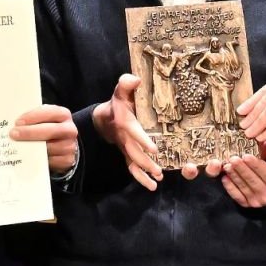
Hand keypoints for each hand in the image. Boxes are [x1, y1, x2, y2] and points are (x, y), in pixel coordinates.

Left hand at [11, 104, 77, 175]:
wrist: (62, 143)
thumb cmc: (48, 128)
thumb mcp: (43, 119)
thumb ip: (32, 119)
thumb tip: (14, 123)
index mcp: (63, 115)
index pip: (50, 112)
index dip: (33, 116)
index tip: (18, 122)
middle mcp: (69, 129)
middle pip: (51, 130)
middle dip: (30, 132)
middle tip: (13, 134)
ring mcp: (70, 145)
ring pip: (51, 147)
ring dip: (33, 147)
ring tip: (18, 146)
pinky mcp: (68, 160)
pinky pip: (53, 161)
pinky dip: (39, 159)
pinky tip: (29, 156)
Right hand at [90, 74, 161, 190]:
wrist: (105, 117)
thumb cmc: (119, 102)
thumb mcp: (121, 90)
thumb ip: (126, 83)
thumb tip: (136, 79)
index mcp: (125, 121)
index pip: (133, 131)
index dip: (143, 140)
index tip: (154, 148)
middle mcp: (124, 137)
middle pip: (134, 152)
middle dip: (146, 162)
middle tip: (159, 169)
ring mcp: (126, 148)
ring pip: (133, 163)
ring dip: (144, 172)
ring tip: (157, 179)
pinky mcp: (128, 155)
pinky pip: (132, 169)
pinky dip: (141, 179)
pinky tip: (152, 185)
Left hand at [205, 139, 265, 207]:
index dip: (256, 165)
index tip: (246, 156)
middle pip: (253, 181)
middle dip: (242, 169)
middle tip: (233, 158)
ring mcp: (258, 201)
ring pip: (244, 187)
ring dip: (234, 176)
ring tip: (227, 165)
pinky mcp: (248, 204)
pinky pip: (237, 196)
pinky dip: (230, 187)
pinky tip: (225, 177)